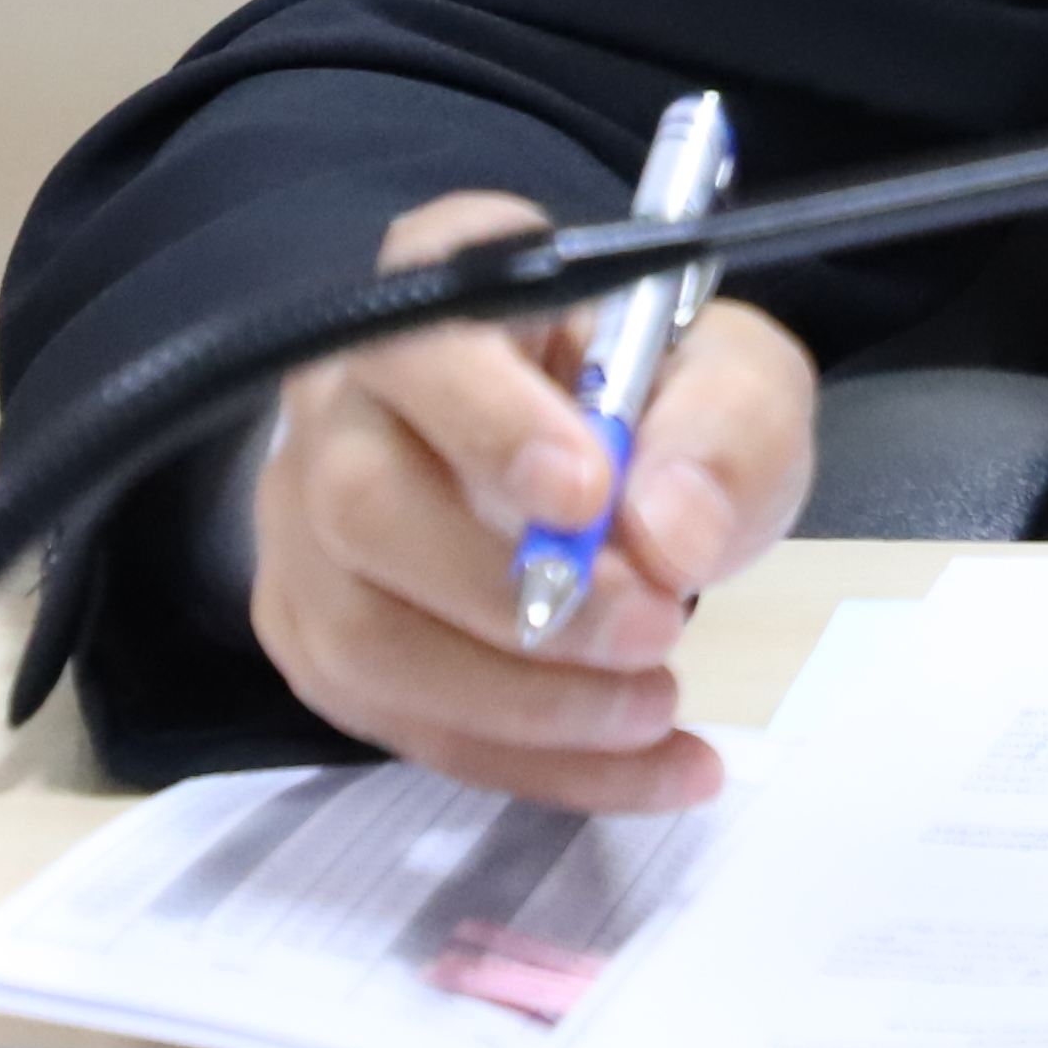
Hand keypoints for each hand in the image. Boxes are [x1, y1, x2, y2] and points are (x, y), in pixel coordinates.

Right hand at [249, 192, 822, 810]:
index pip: (419, 336)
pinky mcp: (321, 634)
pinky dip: (531, 763)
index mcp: (443, 283)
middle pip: (360, 502)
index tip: (590, 494)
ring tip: (657, 706)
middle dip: (511, 594)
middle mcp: (341, 398)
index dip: (487, 421)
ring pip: (361, 635)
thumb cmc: (665, 399)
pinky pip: (397, 721)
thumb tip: (667, 530)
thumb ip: (726, 428)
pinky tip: (647, 765)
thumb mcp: (739, 378)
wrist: (625, 469)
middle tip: (654, 627)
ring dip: (522, 703)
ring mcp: (308, 525)